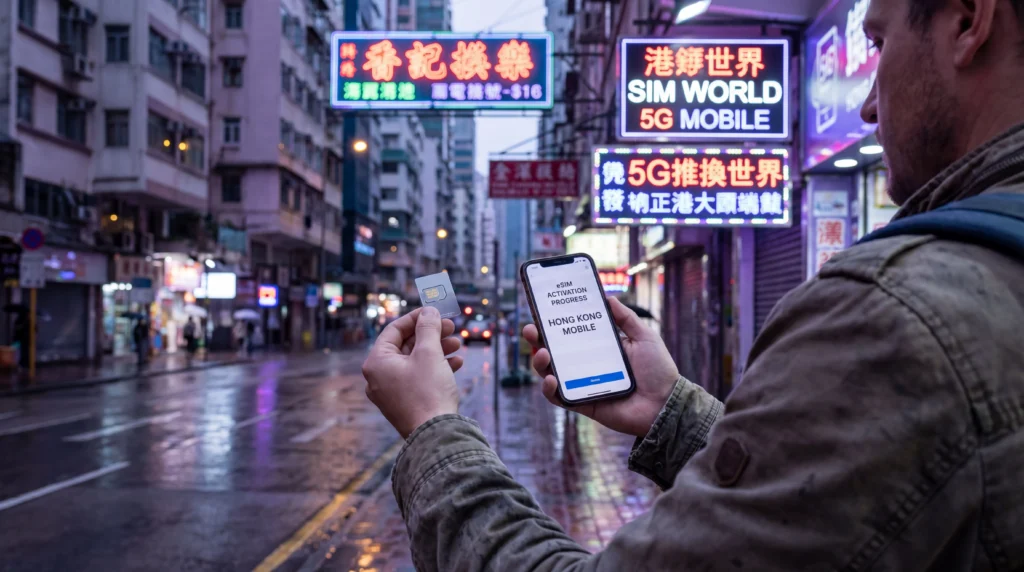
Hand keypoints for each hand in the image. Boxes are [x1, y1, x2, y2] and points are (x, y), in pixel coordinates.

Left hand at [363, 307, 464, 437]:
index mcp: (377, 362)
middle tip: (450, 328)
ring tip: (457, 345)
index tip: (435, 312)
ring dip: (436, 350)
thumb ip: (428, 328)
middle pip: (405, 346)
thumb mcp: (429, 353)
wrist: (435, 435)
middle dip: (430, 335)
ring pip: (414, 362)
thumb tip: (428, 311)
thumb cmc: (428, 392)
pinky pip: (418, 378)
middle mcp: (378, 377)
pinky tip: (456, 364)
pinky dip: (435, 368)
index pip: (394, 330)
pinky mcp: (404, 403)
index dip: (417, 318)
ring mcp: (390, 392)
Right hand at [523, 297, 678, 437]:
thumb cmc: (658, 371)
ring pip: (551, 373)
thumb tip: (608, 298)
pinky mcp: (582, 403)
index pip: (570, 333)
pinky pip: (559, 397)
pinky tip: (551, 379)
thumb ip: (626, 318)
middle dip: (537, 340)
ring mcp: (582, 385)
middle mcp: (587, 365)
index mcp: (599, 348)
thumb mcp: (644, 336)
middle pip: (554, 352)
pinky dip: (549, 389)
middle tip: (530, 330)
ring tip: (541, 354)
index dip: (553, 324)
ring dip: (540, 363)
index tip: (541, 311)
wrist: (666, 404)